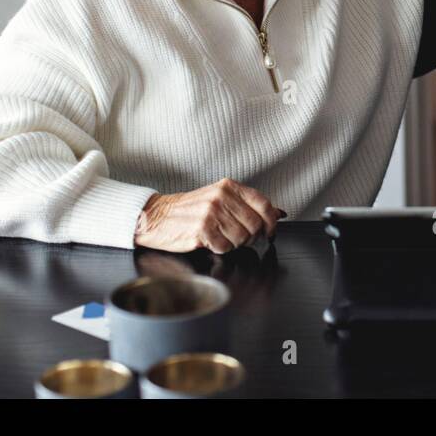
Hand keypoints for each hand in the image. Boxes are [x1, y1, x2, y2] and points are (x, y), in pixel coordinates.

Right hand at [134, 179, 281, 253]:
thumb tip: (279, 213)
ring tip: (220, 237)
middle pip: (256, 226)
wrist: (156, 216)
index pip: (264, 205)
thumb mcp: (220, 198)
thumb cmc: (189, 210)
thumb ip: (249, 205)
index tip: (270, 232)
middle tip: (238, 237)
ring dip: (233, 244)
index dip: (272, 223)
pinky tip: (209, 241)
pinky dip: (219, 249)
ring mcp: (211, 212)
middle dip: (251, 237)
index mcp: (229, 187)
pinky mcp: (202, 229)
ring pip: (242, 239)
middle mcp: (222, 197)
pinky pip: (225, 248)